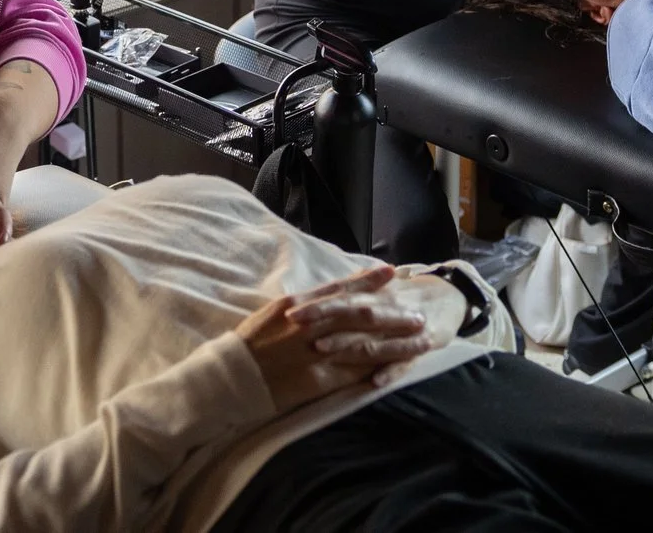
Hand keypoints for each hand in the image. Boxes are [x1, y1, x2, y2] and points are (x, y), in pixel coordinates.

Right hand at [235, 266, 440, 414]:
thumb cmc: (251, 343)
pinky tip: (398, 366)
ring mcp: (317, 353)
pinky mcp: (319, 380)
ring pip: (365, 344)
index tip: (391, 273)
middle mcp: (311, 326)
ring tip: (418, 338)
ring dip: (394, 341)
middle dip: (392, 312)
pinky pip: (355, 373)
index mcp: (299, 306)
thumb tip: (329, 298)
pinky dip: (377, 368)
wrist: (233, 375)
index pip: (341, 289)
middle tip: (417, 311)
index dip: (368, 281)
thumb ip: (304, 307)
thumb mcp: (274, 313)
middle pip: (361, 315)